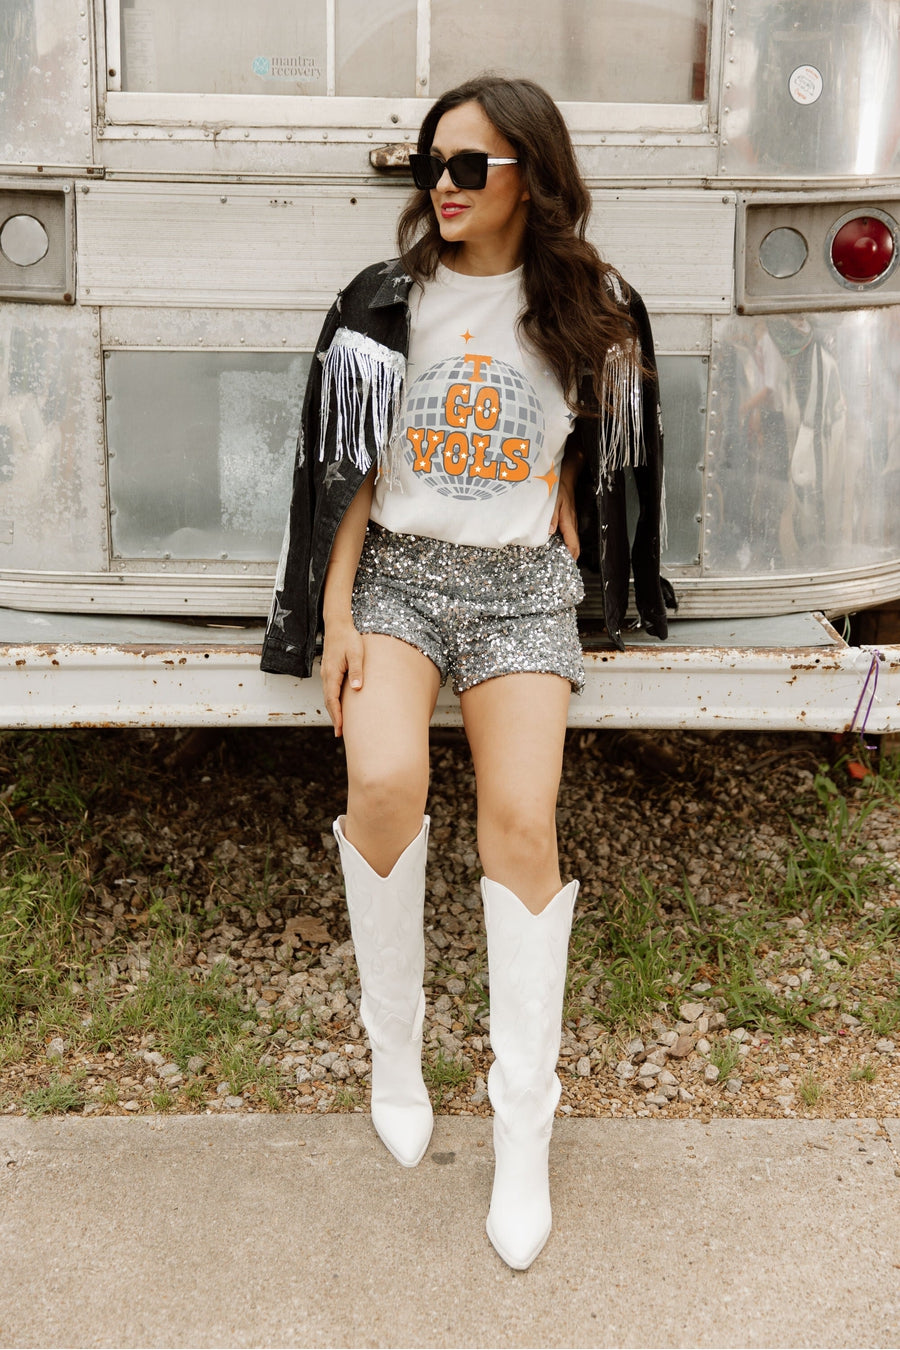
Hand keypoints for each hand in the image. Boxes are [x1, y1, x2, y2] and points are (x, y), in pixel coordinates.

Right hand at [320, 619, 364, 737]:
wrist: (337, 625)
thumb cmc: (348, 638)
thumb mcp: (356, 654)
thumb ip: (357, 671)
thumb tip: (357, 688)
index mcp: (332, 673)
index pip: (332, 699)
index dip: (336, 715)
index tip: (340, 728)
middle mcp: (326, 675)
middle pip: (328, 701)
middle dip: (334, 717)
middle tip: (339, 733)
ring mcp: (326, 673)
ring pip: (328, 696)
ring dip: (333, 710)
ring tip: (340, 724)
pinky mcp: (329, 671)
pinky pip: (330, 690)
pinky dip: (333, 701)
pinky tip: (338, 705)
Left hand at [550, 475, 579, 560]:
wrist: (566, 478)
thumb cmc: (559, 488)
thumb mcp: (553, 502)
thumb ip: (552, 517)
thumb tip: (550, 532)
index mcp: (568, 521)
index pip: (573, 544)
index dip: (571, 556)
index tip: (566, 566)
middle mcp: (571, 523)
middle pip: (574, 545)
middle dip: (569, 557)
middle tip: (560, 567)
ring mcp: (571, 521)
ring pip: (571, 540)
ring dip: (567, 550)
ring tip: (557, 560)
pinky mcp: (567, 519)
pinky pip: (568, 534)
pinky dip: (564, 542)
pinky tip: (555, 545)